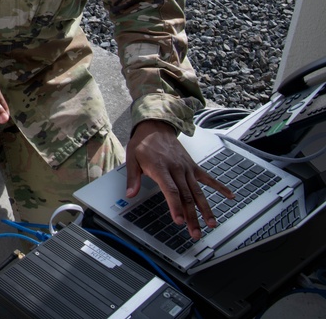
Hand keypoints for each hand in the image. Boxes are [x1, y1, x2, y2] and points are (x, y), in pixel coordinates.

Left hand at [125, 120, 234, 239]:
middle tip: (195, 233)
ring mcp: (187, 168)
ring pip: (198, 192)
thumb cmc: (143, 143)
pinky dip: (220, 187)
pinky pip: (208, 178)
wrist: (156, 127)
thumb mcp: (132, 158)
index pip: (171, 191)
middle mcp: (177, 169)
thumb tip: (129, 194)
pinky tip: (230, 196)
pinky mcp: (193, 167)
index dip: (176, 207)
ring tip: (211, 224)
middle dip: (192, 216)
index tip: (180, 221)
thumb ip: (132, 178)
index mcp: (161, 168)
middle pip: (187, 196)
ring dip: (205, 209)